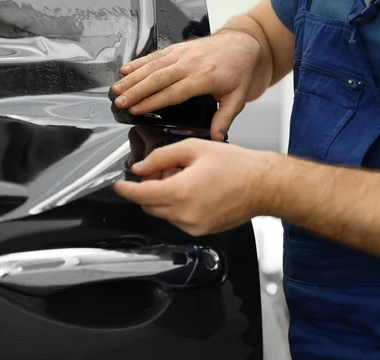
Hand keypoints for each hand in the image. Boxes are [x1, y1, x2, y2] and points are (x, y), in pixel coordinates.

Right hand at [111, 30, 261, 140]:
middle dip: (136, 91)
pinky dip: (139, 62)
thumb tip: (216, 137)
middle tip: (120, 102)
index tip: (136, 110)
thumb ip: (224, 118)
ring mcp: (182, 54)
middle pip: (157, 78)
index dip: (152, 102)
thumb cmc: (239, 71)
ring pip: (153, 66)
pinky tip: (125, 70)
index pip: (173, 93)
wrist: (243, 44)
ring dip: (133, 77)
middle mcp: (190, 63)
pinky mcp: (178, 48)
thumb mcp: (237, 98)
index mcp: (204, 78)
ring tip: (117, 88)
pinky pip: (155, 55)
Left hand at [112, 138, 277, 235]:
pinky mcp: (201, 231)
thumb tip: (140, 167)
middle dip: (148, 189)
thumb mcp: (194, 148)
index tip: (117, 184)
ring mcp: (193, 226)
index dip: (125, 189)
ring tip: (184, 178)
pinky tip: (194, 191)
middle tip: (164, 170)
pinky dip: (177, 206)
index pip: (140, 195)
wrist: (263, 185)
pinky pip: (178, 220)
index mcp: (180, 192)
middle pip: (149, 205)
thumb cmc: (235, 165)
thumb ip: (161, 157)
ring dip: (163, 197)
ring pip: (163, 213)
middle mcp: (184, 214)